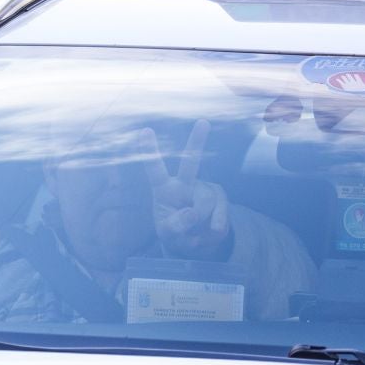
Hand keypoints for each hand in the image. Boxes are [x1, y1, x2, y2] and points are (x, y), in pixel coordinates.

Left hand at [150, 120, 231, 257]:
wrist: (196, 242)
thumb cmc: (175, 232)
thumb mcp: (168, 234)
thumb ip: (176, 226)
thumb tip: (192, 212)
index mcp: (164, 189)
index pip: (154, 169)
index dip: (149, 151)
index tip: (145, 130)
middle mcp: (185, 183)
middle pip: (191, 163)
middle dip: (197, 142)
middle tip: (203, 122)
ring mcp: (204, 188)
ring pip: (205, 204)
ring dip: (200, 222)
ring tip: (194, 230)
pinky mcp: (220, 197)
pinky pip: (220, 214)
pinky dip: (214, 227)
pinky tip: (210, 229)